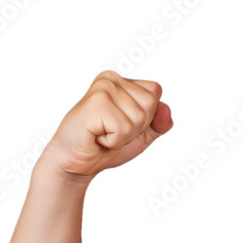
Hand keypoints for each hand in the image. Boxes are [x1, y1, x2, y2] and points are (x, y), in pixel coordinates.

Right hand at [41, 71, 172, 183]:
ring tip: (102, 134)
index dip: (146, 118)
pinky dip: (113, 141)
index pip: (155, 93)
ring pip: (139, 118)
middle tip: (111, 131)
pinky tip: (96, 137)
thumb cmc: (105, 146)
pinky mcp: (95, 103)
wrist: (75, 163)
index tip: (121, 124)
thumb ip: (159, 122)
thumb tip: (166, 108)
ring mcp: (102, 89)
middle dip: (136, 128)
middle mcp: (110, 79)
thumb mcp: (142, 135)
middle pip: (151, 104)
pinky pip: (124, 128)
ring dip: (123, 136)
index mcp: (121, 81)